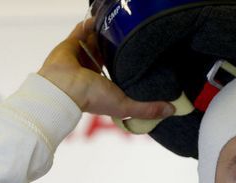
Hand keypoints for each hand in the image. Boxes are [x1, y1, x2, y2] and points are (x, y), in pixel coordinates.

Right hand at [37, 22, 174, 118]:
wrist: (63, 87)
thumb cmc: (90, 99)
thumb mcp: (124, 106)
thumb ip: (146, 109)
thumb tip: (172, 110)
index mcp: (102, 87)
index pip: (118, 76)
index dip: (128, 68)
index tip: (141, 61)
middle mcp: (91, 72)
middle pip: (106, 57)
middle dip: (116, 49)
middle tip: (130, 39)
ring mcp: (80, 58)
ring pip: (94, 43)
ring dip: (103, 36)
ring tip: (116, 26)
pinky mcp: (71, 45)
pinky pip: (80, 32)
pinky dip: (88, 25)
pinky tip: (98, 18)